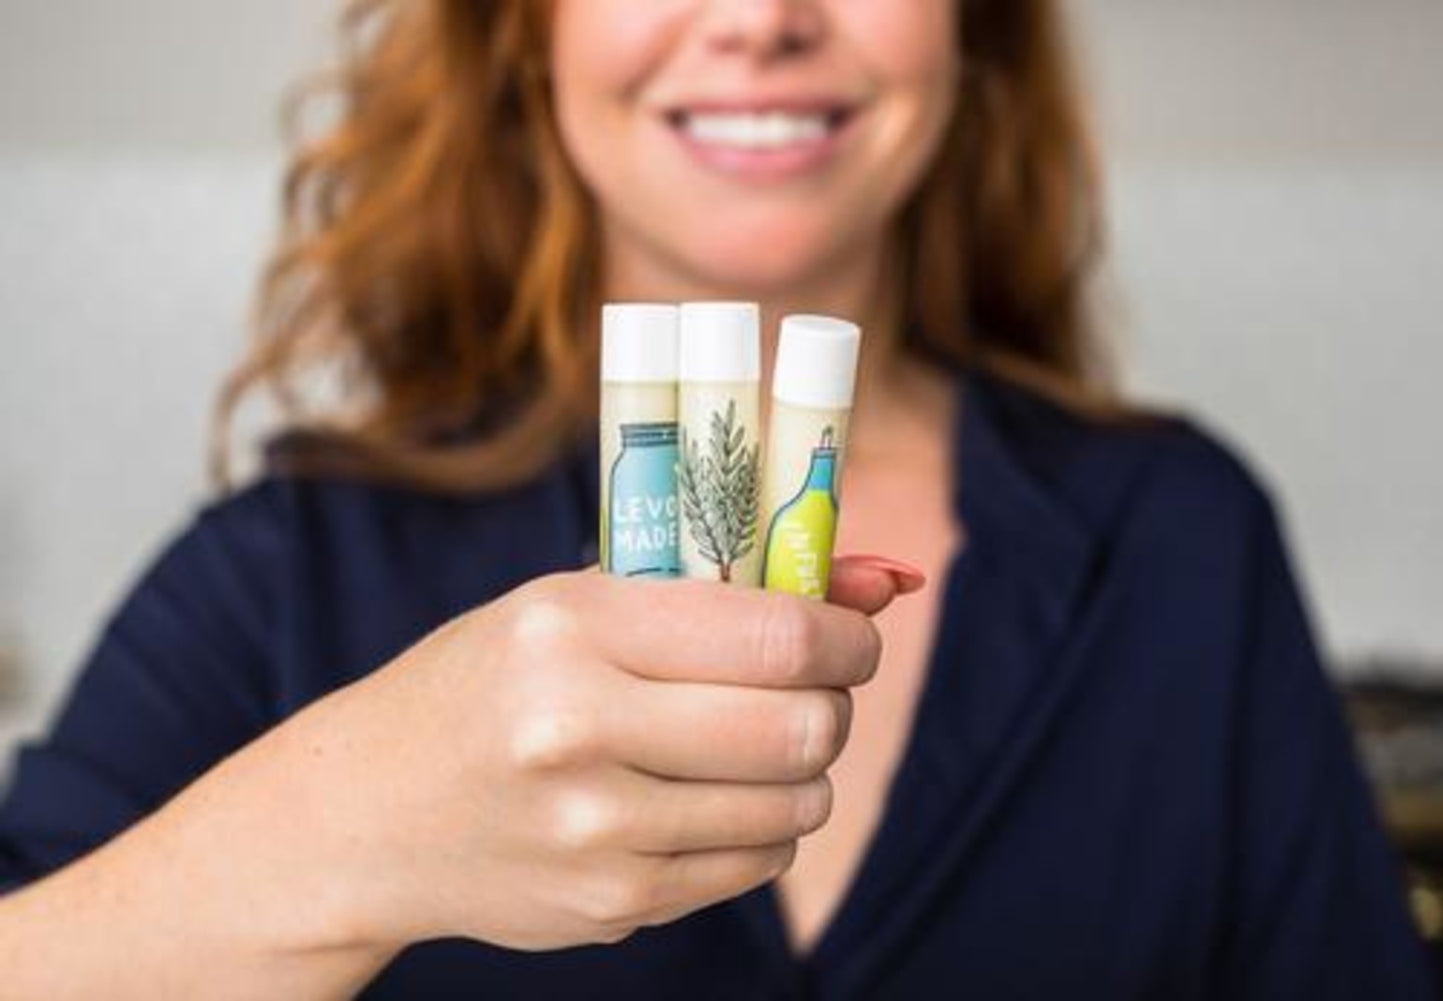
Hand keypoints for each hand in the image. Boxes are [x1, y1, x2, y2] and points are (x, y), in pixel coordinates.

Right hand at [277, 555, 919, 955]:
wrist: (368, 814)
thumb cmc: (486, 685)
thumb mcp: (579, 605)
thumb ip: (728, 590)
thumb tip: (888, 579)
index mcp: (571, 629)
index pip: (775, 638)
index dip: (845, 635)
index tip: (851, 634)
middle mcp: (579, 731)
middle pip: (801, 726)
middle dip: (833, 703)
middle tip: (812, 689)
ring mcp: (597, 832)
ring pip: (797, 802)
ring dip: (804, 768)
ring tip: (752, 743)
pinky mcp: (613, 905)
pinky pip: (759, 861)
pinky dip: (764, 823)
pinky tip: (708, 797)